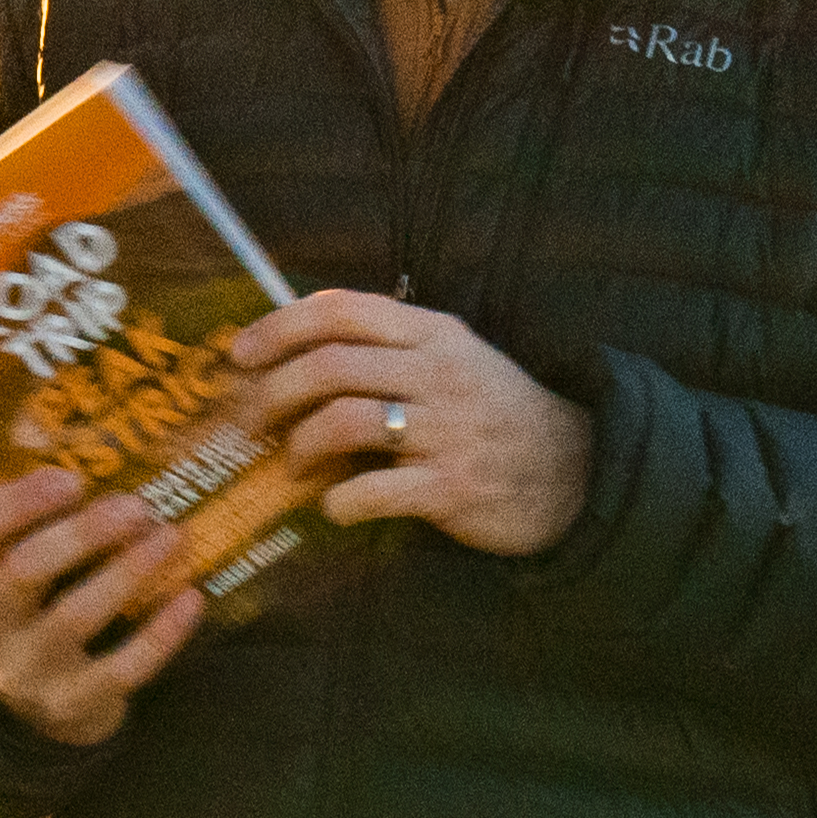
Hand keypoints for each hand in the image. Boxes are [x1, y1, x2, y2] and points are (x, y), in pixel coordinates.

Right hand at [0, 464, 206, 753]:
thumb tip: (100, 466)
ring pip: (75, 617)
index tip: (74, 478)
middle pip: (25, 569)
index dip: (24, 499)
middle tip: (139, 506)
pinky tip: (191, 598)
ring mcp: (24, 672)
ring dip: (129, 571)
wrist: (24, 707)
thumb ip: (28, 519)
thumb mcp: (2, 566)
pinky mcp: (69, 705)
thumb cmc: (26, 609)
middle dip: (85, 532)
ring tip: (173, 537)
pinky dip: (161, 633)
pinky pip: (120, 669)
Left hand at [231, 290, 590, 556]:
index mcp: (432, 333)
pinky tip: (334, 507)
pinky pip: (372, 491)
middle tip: (249, 420)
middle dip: (273, 392)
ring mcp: (447, 430)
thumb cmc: (495, 414)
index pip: (340, 310)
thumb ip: (388, 347)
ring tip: (292, 463)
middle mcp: (438, 373)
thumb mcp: (452, 359)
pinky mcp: (452, 487)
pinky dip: (338, 502)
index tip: (240, 353)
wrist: (575, 471)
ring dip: (299, 445)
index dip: (278, 327)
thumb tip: (298, 351)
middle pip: (329, 366)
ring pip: (343, 421)